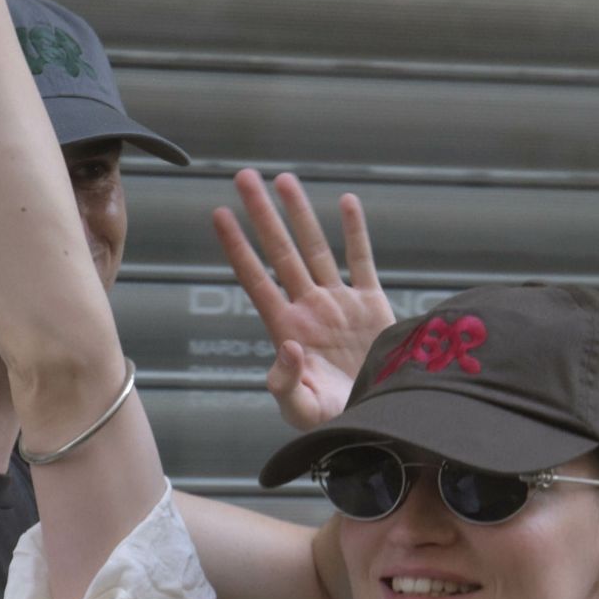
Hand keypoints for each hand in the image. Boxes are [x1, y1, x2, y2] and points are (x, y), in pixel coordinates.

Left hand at [215, 171, 394, 428]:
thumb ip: (285, 383)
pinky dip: (355, 232)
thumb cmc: (334, 422)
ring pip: (316, 248)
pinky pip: (361, 261)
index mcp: (287, 330)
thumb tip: (285, 345)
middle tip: (244, 177)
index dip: (237, 248)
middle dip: (262, 215)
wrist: (379, 418)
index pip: (255, 279)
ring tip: (284, 179)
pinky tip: (346, 202)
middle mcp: (309, 309)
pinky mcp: (372, 306)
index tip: (219, 214)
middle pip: (280, 252)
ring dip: (300, 214)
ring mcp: (339, 304)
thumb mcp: (301, 411)